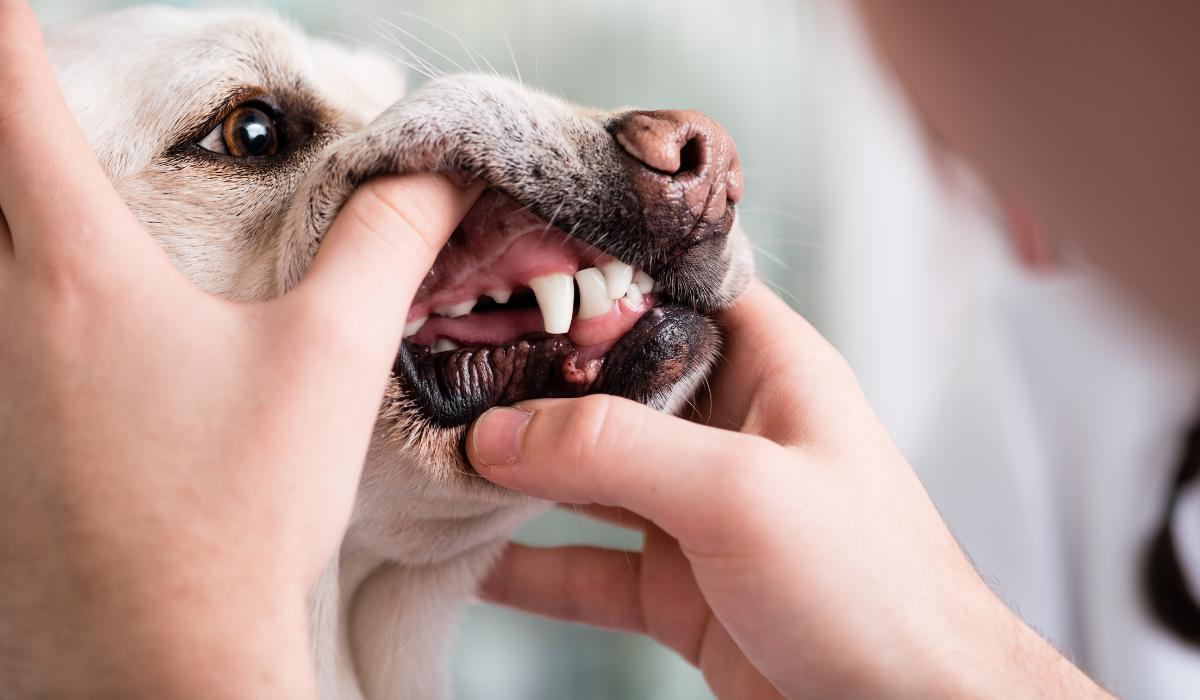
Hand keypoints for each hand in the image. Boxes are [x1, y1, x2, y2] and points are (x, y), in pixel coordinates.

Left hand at [0, 3, 478, 696]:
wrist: (167, 656)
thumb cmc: (242, 509)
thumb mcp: (329, 360)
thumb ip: (386, 244)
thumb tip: (438, 171)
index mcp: (79, 274)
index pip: (11, 105)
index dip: (5, 31)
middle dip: (2, 128)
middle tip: (25, 100)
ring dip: (8, 223)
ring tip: (59, 220)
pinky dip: (15, 307)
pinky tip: (68, 359)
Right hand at [467, 280, 1110, 698]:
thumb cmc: (875, 589)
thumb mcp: (740, 494)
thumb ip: (615, 450)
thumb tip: (497, 433)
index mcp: (770, 370)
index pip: (674, 289)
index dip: (598, 272)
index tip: (509, 262)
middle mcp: (731, 430)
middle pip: (613, 384)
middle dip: (532, 379)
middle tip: (442, 366)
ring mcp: (700, 512)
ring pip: (588, 476)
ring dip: (518, 474)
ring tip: (436, 459)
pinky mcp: (680, 587)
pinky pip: (586, 566)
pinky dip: (529, 567)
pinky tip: (469, 561)